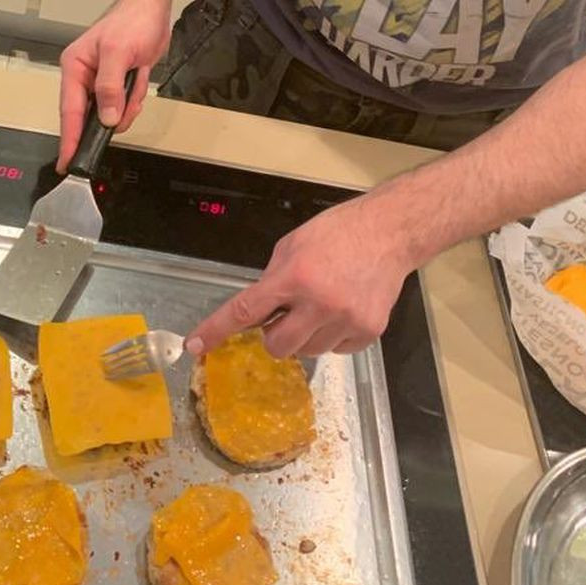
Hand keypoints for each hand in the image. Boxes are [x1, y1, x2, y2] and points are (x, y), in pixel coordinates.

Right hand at [57, 0, 170, 171]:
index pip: (69, 111)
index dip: (69, 139)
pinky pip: (127, 105)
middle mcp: (85, 77)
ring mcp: (103, 83)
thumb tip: (107, 118)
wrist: (153, 8)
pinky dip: (136, 96)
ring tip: (135, 76)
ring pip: (113, 114)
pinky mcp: (119, 84)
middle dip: (111, 115)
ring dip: (128, 102)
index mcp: (74, 67)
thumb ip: (109, 87)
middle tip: (124, 107)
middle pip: (91, 116)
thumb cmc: (131, 21)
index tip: (67, 162)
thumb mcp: (118, 52)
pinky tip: (139, 76)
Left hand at [184, 195, 413, 357]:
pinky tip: (341, 309)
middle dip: (274, 334)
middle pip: (277, 346)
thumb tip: (258, 310)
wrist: (389, 233)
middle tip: (286, 314)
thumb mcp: (293, 245)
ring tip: (321, 304)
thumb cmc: (337, 232)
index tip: (196, 345)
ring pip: (307, 352)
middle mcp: (319, 303)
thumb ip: (273, 279)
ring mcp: (346, 321)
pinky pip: (336, 351)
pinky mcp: (368, 332)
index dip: (217, 329)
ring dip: (305, 335)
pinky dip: (332, 336)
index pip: (247, 310)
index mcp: (294, 276)